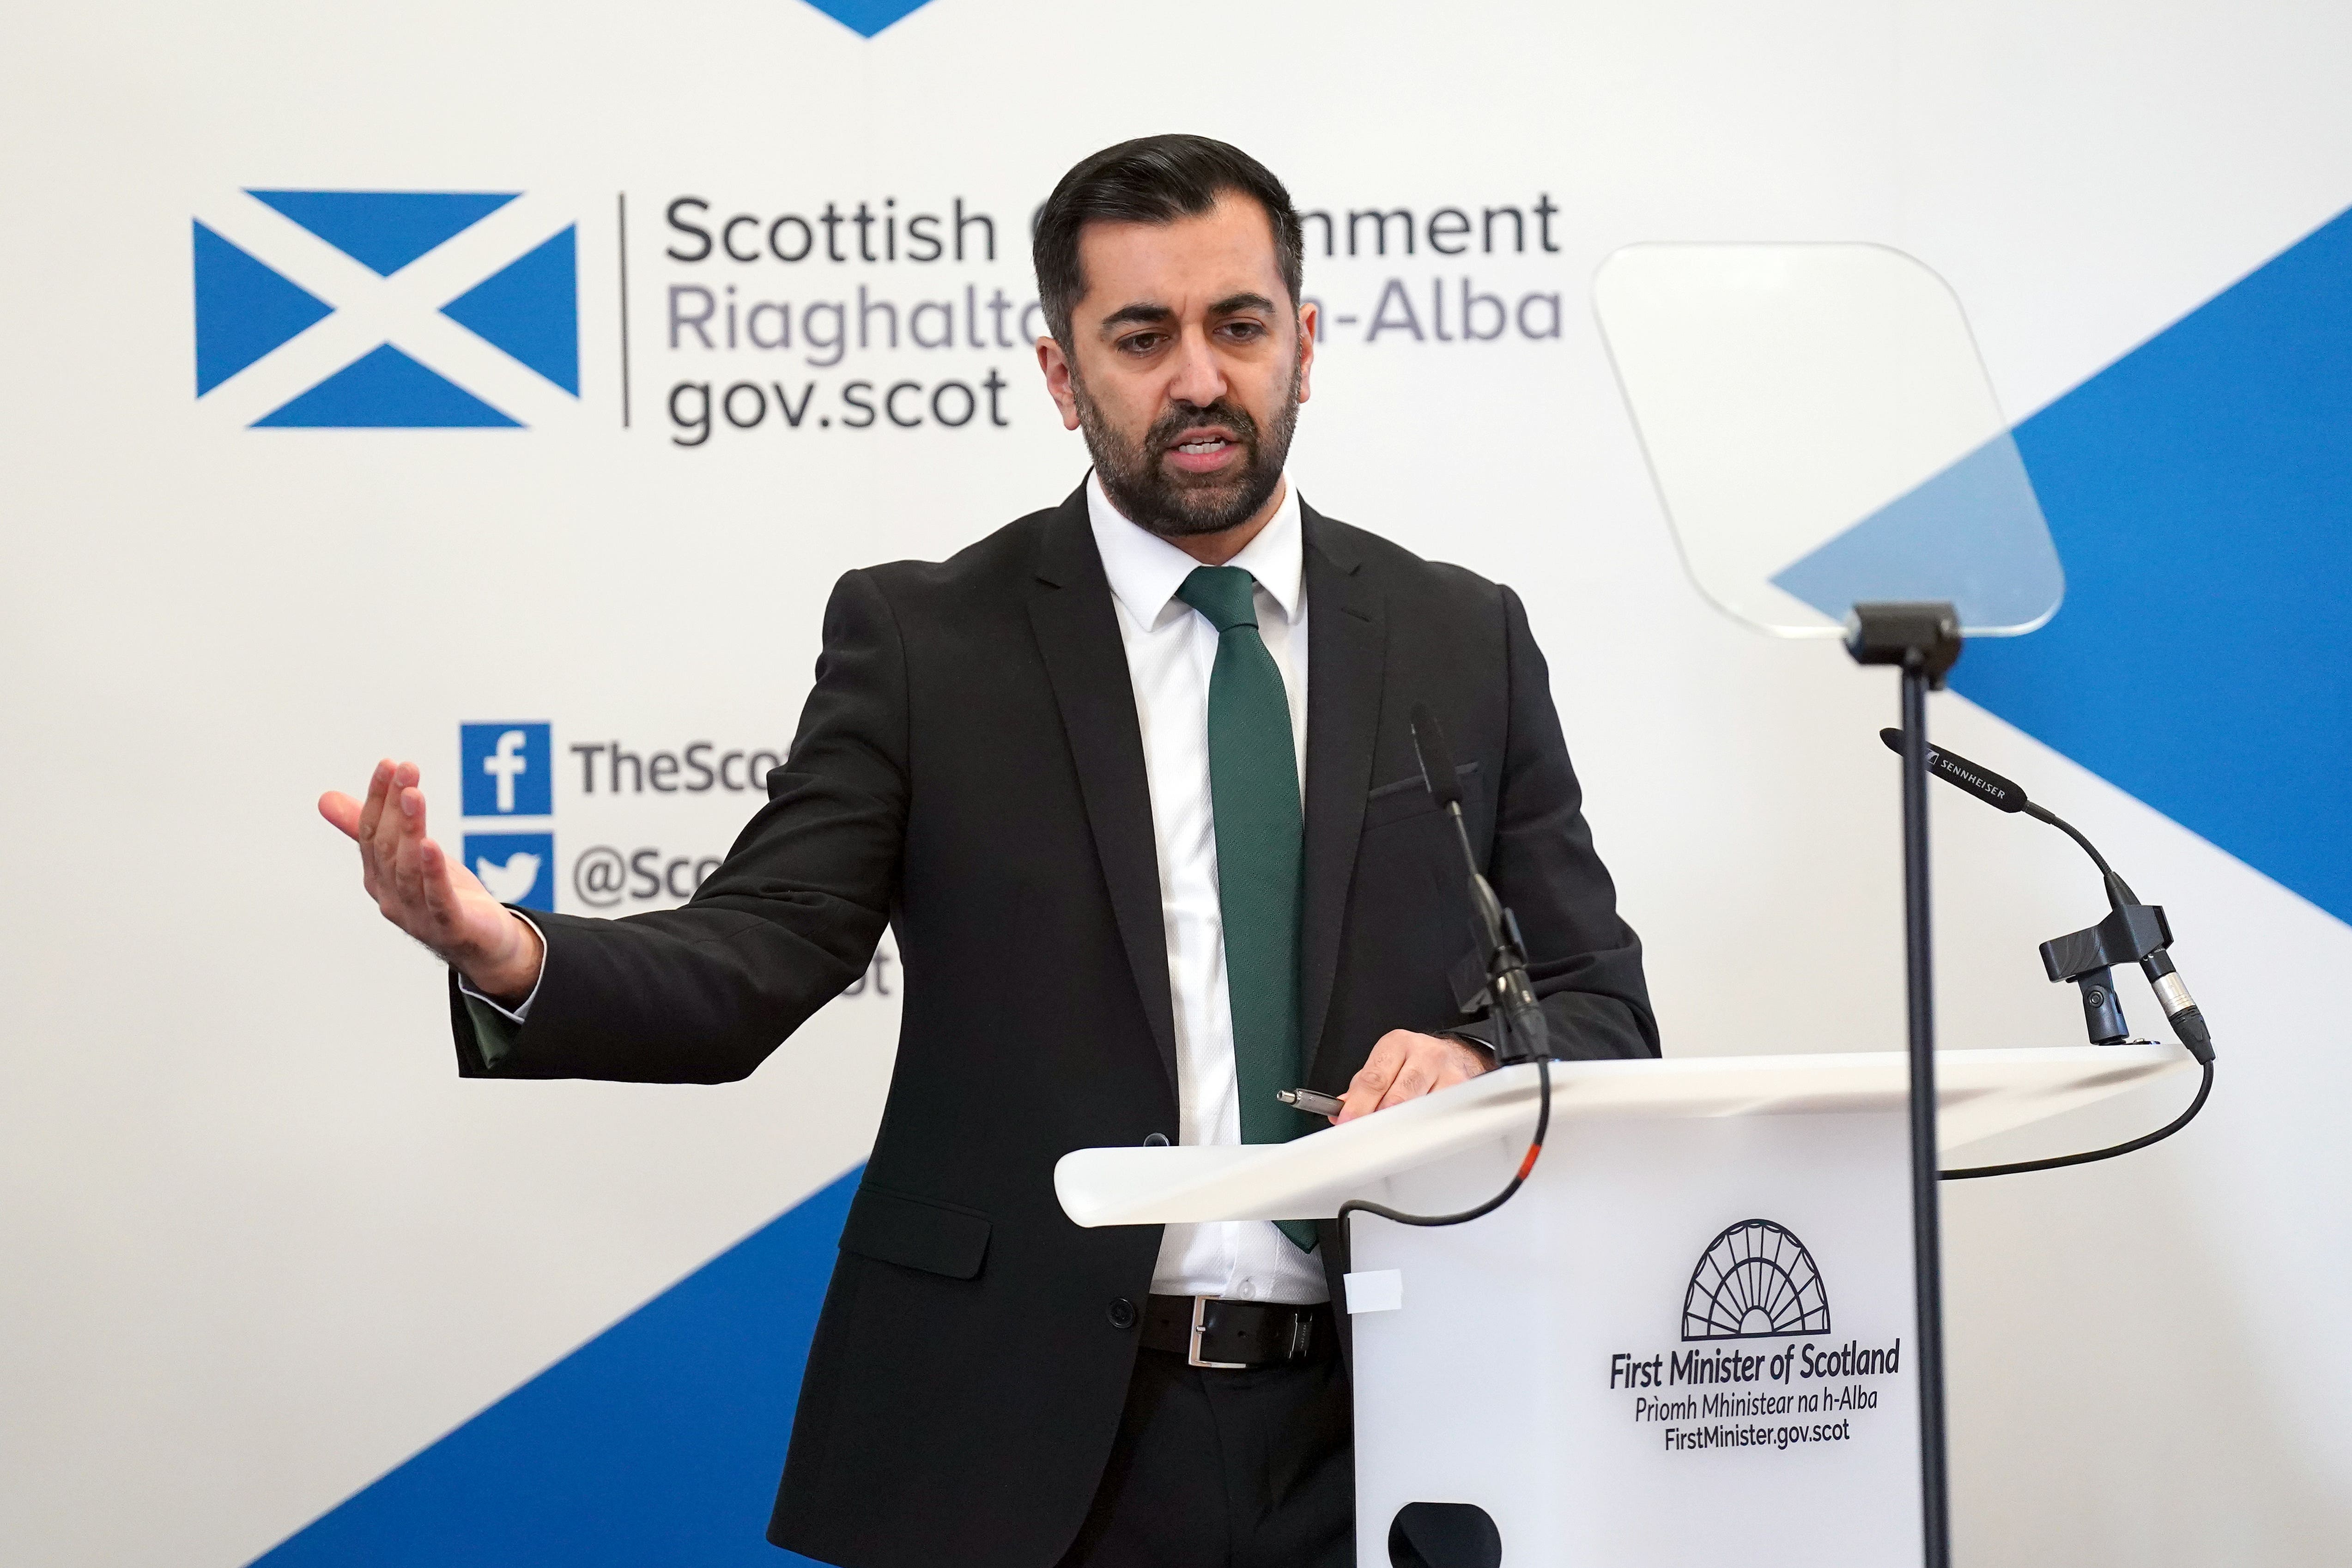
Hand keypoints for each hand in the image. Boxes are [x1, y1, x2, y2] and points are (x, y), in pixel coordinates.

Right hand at [319, 759, 544, 1003]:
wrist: (487, 945)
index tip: (388, 764)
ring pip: (408, 869)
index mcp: (380, 879)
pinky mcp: (450, 927)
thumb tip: (326, 798)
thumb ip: (373, 829)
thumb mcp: (411, 857)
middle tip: (406, 770)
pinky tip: (431, 845)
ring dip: (410, 829)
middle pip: (387, 848)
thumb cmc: (447, 896)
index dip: (378, 799)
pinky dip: (432, 871)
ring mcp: (418, 916)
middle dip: (395, 806)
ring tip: (414, 795)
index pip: (371, 834)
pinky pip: (437, 898)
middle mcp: (392, 898)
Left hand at [1332, 1030, 1494, 1123]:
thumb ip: (1361, 1087)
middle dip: (1378, 1118)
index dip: (1358, 1104)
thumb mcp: (1386, 1064)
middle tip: (1366, 1135)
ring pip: (1419, 1108)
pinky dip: (1424, 1127)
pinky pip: (1439, 1115)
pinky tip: (1415, 1133)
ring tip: (1389, 1137)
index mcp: (1397, 1044)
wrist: (1455, 1055)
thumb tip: (1339, 1110)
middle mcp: (1424, 1053)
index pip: (1374, 1078)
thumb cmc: (1414, 1062)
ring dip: (1401, 1126)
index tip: (1347, 1122)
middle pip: (1397, 1095)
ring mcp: (1446, 1071)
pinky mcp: (1462, 1089)